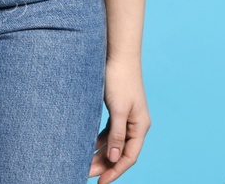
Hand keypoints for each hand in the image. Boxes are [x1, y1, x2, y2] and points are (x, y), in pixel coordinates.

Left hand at [88, 56, 148, 181]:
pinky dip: (100, 141)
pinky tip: (89, 146)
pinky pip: (110, 132)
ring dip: (101, 154)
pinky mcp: (118, 110)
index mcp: (140, 126)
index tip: (100, 182)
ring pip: (114, 143)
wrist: (119, 54)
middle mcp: (136, 124)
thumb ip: (117, 133)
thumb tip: (114, 157)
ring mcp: (127, 117)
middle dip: (104, 165)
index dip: (115, 171)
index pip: (129, 157)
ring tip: (84, 164)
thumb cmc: (120, 78)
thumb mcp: (118, 108)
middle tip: (85, 173)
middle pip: (120, 152)